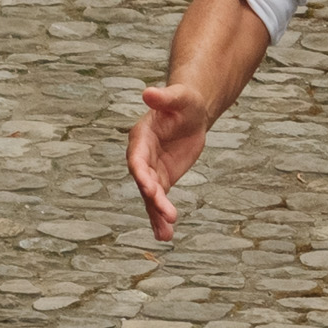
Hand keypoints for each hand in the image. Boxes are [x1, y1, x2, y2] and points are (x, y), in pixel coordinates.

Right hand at [128, 83, 213, 240]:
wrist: (191, 113)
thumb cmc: (184, 100)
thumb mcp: (179, 97)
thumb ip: (163, 98)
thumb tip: (148, 92)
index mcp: (142, 137)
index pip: (137, 158)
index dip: (141, 173)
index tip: (149, 188)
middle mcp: (141, 156)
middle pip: (143, 181)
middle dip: (153, 197)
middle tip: (167, 213)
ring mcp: (151, 170)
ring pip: (150, 196)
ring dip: (156, 215)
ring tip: (166, 234)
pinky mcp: (162, 180)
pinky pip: (159, 201)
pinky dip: (161, 217)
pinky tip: (165, 235)